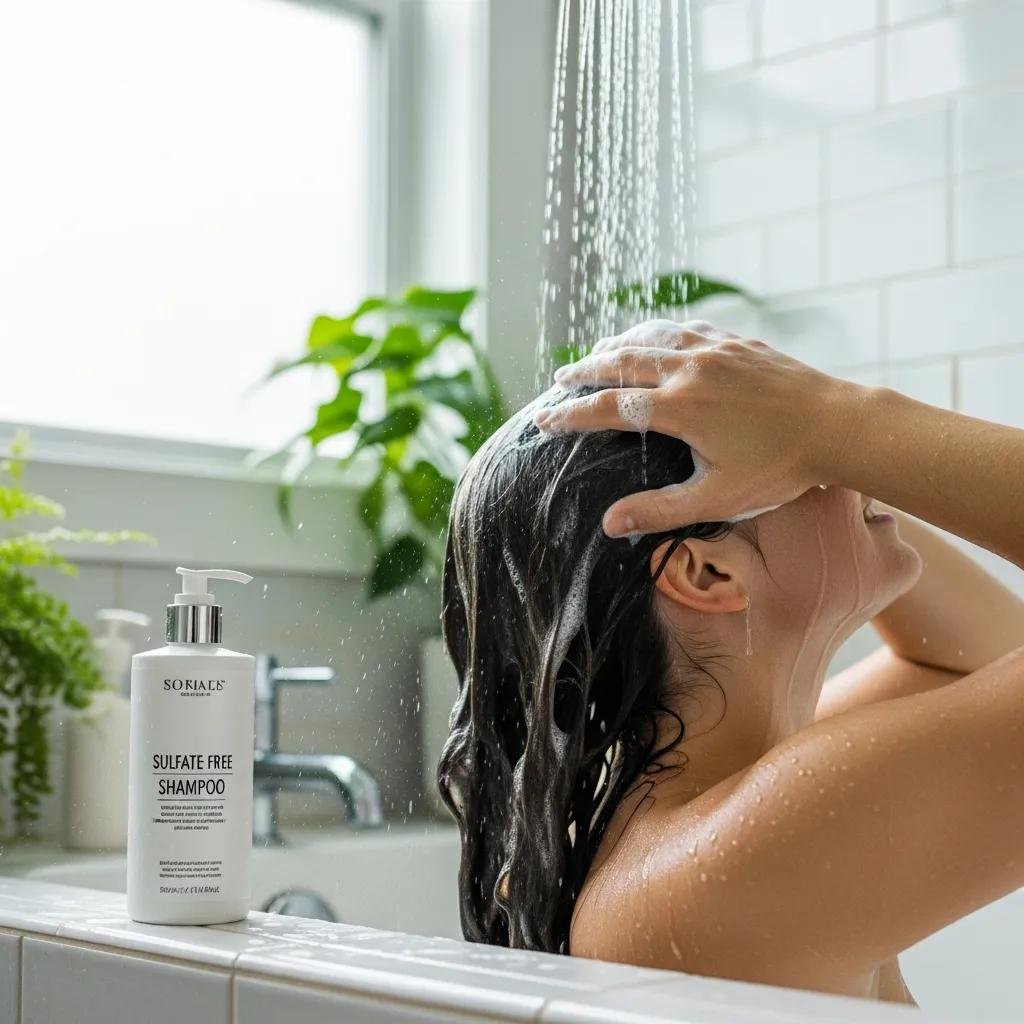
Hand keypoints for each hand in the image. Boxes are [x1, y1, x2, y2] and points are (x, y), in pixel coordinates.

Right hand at [535, 320, 858, 535]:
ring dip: (616, 345)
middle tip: (559, 379)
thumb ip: (660, 510)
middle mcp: (690, 370)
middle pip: (621, 363)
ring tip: (595, 353)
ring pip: (651, 338)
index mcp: (679, 408)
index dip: (570, 414)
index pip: (608, 408)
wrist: (840, 427)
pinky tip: (654, 335)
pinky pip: (686, 328)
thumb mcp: (718, 499)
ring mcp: (715, 351)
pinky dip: (658, 331)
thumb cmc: (781, 468)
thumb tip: (609, 524)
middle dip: (584, 371)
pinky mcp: (739, 343)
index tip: (543, 419)